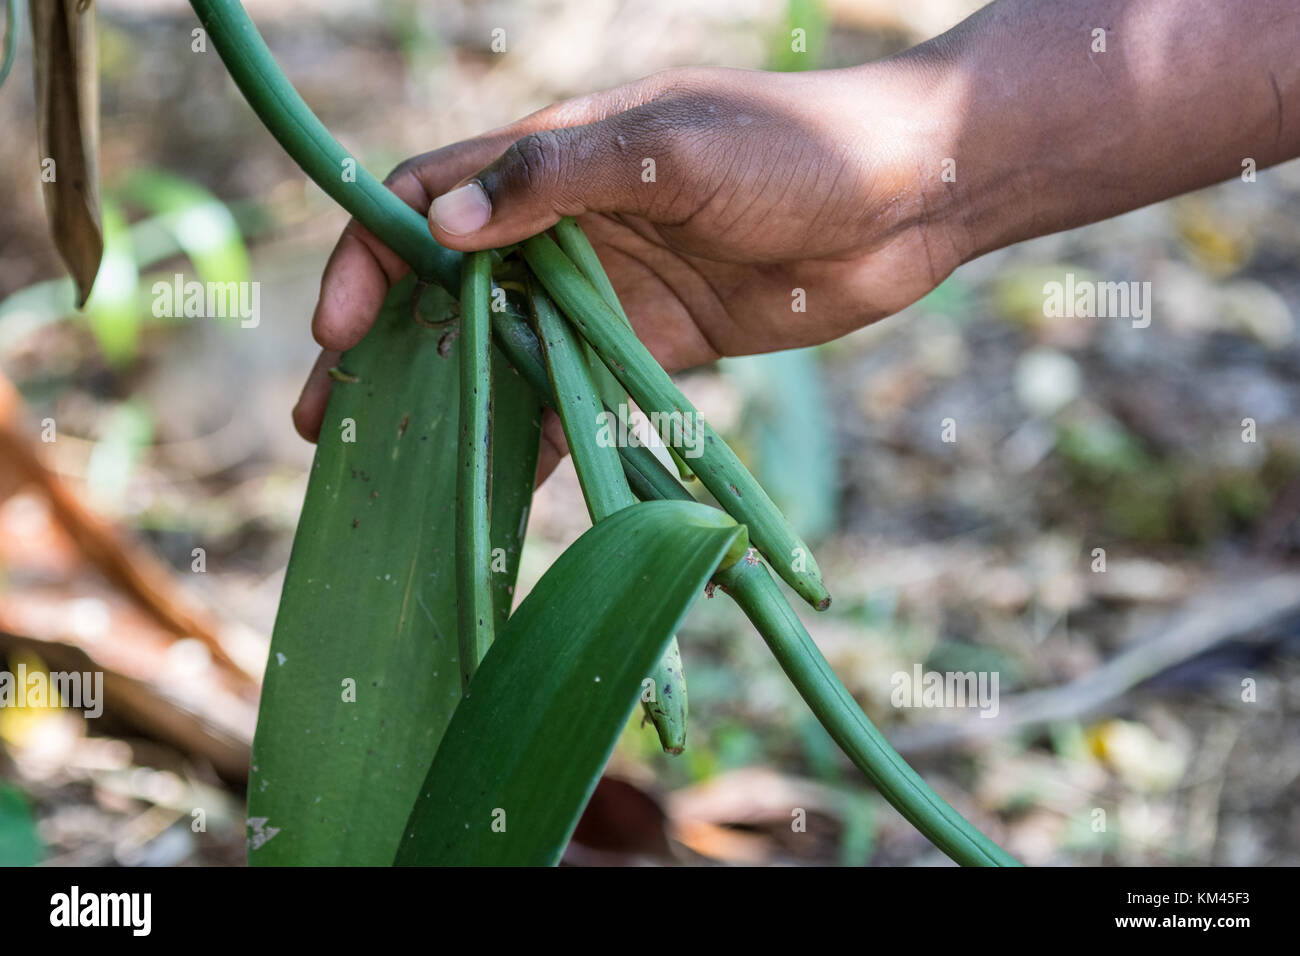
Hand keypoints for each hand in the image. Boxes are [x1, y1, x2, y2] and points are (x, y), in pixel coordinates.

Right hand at [294, 62, 958, 476]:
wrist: (907, 199)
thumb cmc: (795, 149)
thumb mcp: (672, 146)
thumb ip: (556, 179)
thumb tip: (439, 226)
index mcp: (555, 160)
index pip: (428, 199)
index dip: (372, 259)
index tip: (342, 333)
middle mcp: (566, 227)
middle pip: (447, 289)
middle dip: (385, 350)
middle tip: (324, 423)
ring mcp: (609, 292)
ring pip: (504, 350)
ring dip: (446, 404)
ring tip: (390, 468)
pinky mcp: (653, 347)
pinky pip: (576, 395)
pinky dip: (535, 436)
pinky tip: (495, 484)